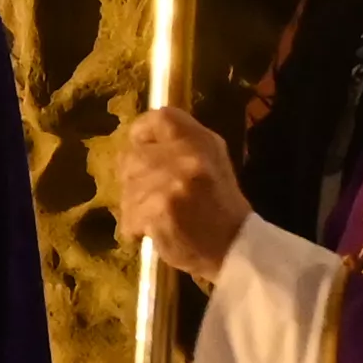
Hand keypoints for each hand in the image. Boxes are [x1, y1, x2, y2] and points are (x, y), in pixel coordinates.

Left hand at [103, 109, 251, 285]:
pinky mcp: (158, 211)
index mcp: (200, 140)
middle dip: (133, 177)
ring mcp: (171, 184)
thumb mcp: (211, 159)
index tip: (141, 147)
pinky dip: (135, 227)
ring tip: (156, 215)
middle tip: (149, 193)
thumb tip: (141, 138)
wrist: (234, 244)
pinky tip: (153, 230)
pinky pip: (129, 215)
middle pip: (132, 155)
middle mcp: (186, 156)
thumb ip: (181, 142)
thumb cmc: (219, 202)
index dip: (142, 131)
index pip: (159, 118)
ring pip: (128, 189)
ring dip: (135, 205)